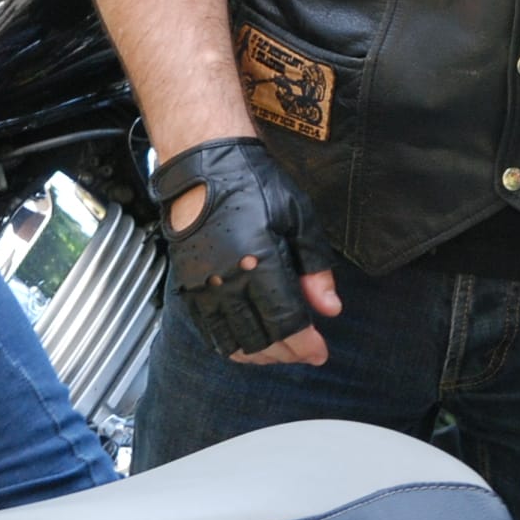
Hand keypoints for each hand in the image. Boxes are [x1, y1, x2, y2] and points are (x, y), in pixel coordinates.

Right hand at [152, 138, 342, 365]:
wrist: (206, 166)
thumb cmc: (255, 185)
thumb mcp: (299, 219)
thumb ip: (315, 269)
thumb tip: (330, 309)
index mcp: (260, 264)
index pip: (286, 323)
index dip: (306, 345)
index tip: (321, 352)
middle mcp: (228, 282)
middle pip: (260, 339)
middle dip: (288, 353)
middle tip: (306, 352)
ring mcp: (204, 287)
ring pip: (232, 341)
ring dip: (260, 354)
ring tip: (281, 351)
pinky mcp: (189, 286)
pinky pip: (208, 330)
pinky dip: (230, 345)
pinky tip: (248, 343)